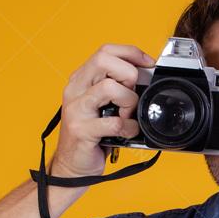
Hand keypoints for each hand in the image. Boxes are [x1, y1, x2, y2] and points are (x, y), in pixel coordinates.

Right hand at [48, 43, 153, 179]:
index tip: (148, 64)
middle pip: (103, 60)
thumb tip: (146, 77)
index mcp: (80, 80)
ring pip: (109, 87)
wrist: (71, 167)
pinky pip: (114, 122)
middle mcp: (75, 90)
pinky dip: (129, 128)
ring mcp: (76, 110)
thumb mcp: (101, 106)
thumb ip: (116, 89)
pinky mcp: (81, 130)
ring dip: (128, 101)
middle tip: (132, 92)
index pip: (105, 51)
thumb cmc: (90, 135)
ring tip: (127, 115)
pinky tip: (126, 133)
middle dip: (128, 74)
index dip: (131, 53)